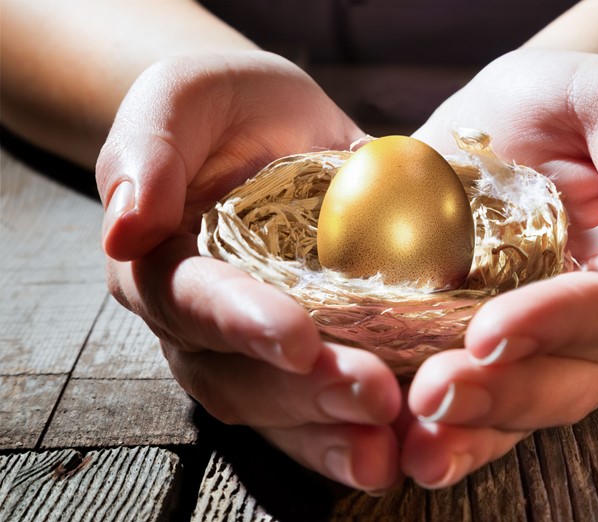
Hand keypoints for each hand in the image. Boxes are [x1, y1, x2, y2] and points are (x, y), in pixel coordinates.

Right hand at [96, 51, 401, 491]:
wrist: (264, 126)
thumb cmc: (216, 109)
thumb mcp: (178, 99)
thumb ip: (147, 150)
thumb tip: (126, 226)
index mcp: (161, 265)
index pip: (193, 302)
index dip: (242, 323)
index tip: (297, 338)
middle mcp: (200, 323)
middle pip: (241, 376)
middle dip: (306, 392)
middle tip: (374, 396)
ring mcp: (252, 347)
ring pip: (281, 407)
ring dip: (334, 431)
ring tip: (391, 446)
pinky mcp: (306, 350)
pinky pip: (322, 404)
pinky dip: (358, 428)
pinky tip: (406, 440)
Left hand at [403, 48, 597, 487]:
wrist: (507, 115)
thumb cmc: (564, 100)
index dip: (557, 324)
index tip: (490, 332)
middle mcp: (597, 318)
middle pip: (570, 378)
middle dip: (504, 394)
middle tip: (434, 395)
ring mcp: (540, 341)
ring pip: (522, 406)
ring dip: (470, 431)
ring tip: (414, 444)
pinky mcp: (484, 346)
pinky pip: (477, 401)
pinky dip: (445, 432)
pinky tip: (401, 446)